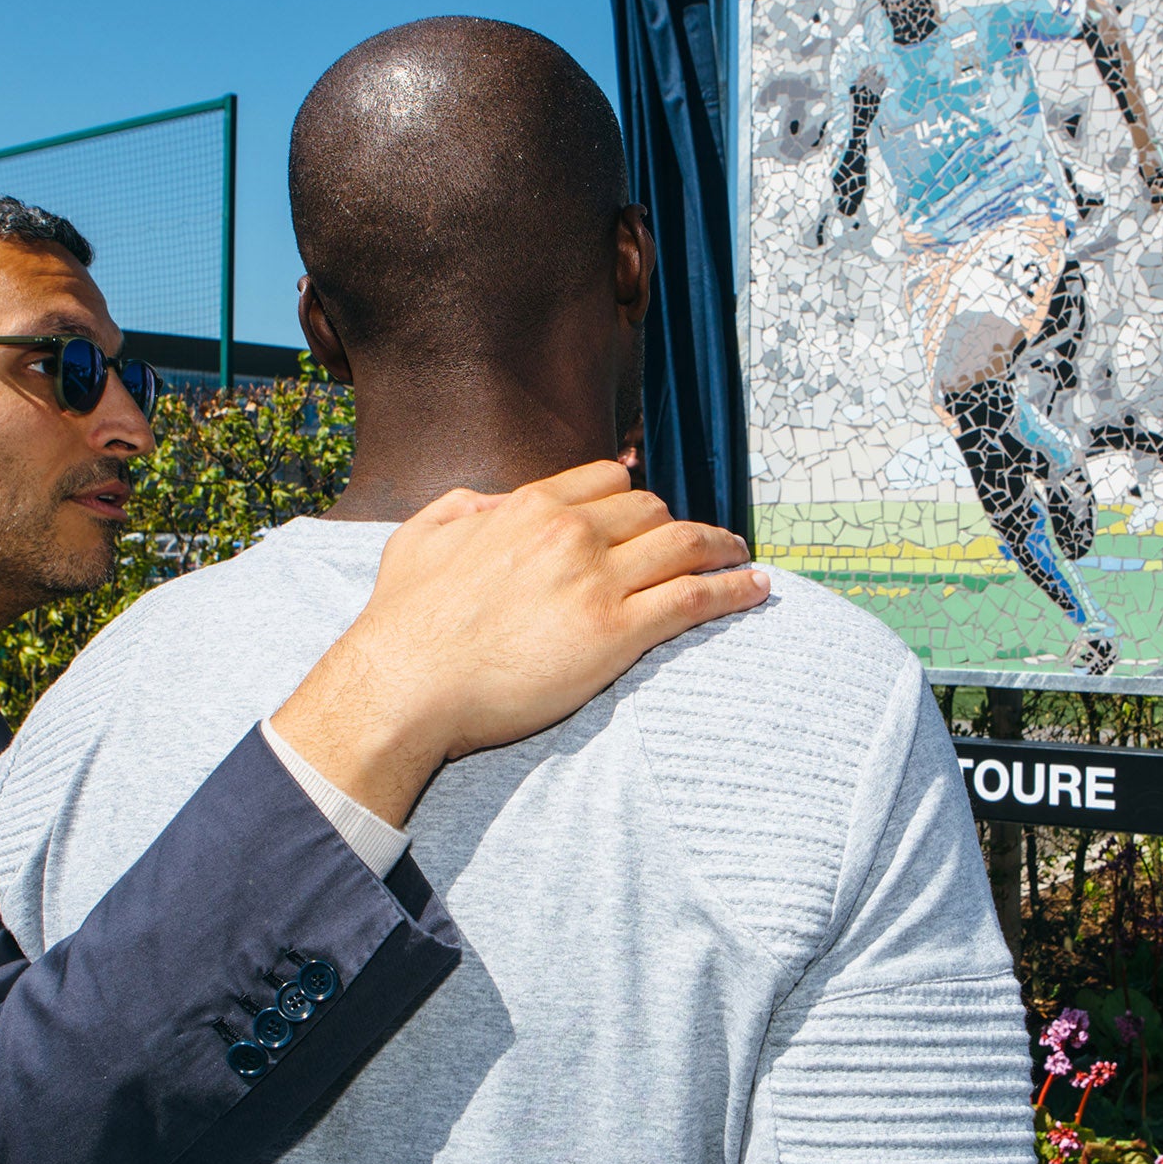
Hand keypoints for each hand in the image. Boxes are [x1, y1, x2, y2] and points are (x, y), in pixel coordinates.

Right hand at [272, 462, 768, 825]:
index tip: (650, 509)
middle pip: (652, 510)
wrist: (406, 684)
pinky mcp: (617, 633)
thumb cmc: (405, 621)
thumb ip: (460, 509)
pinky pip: (694, 598)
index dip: (636, 493)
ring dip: (720, 547)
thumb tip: (490, 503)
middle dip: (676, 524)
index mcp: (528, 506)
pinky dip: (734, 590)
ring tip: (741, 557)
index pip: (607, 480)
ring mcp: (597, 581)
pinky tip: (756, 589)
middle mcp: (570, 533)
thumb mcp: (419, 538)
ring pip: (684, 545)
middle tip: (697, 543)